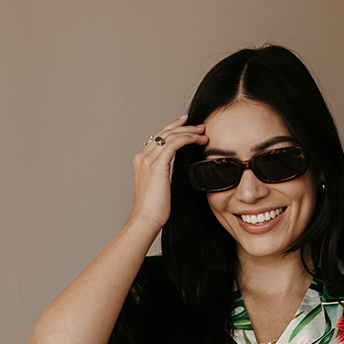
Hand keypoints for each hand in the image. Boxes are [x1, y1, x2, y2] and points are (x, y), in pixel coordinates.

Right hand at [130, 115, 207, 233]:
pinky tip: (197, 139)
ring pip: (170, 136)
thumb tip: (171, 171)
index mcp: (141, 159)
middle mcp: (142, 156)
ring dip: (189, 132)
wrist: (145, 219)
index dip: (173, 127)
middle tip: (200, 125)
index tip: (186, 123)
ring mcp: (148, 159)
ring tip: (203, 132)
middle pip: (164, 132)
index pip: (158, 137)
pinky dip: (187, 139)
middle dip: (183, 126)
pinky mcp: (157, 166)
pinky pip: (174, 144)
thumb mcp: (157, 186)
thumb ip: (161, 173)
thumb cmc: (153, 209)